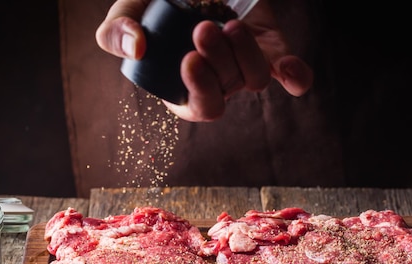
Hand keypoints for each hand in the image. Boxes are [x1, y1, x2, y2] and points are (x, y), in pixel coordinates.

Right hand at [96, 0, 313, 121]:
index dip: (198, 90)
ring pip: (255, 79)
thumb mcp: (133, 8)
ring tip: (228, 24)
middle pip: (226, 93)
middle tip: (204, 30)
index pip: (197, 107)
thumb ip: (116, 30)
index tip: (190, 59)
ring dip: (244, 54)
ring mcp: (246, 68)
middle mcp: (218, 83)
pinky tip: (289, 67)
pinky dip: (295, 76)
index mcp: (184, 86)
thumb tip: (136, 49)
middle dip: (218, 66)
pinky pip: (291, 75)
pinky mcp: (272, 50)